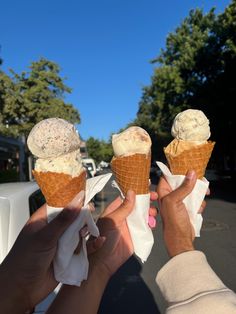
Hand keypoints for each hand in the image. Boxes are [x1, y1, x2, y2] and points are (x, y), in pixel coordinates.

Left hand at [0, 191, 84, 313]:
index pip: (60, 204)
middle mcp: (53, 230)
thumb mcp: (44, 237)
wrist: (21, 290)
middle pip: (72, 217)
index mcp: (44, 220)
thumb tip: (76, 202)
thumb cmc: (24, 260)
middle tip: (91, 212)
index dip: (72, 199)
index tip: (86, 193)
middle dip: (82, 215)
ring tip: (94, 228)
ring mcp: (61, 243)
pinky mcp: (67, 256)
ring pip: (78, 232)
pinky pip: (82, 247)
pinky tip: (98, 241)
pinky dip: (90, 245)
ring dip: (86, 230)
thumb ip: (62, 220)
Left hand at [89, 190, 157, 277]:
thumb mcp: (113, 220)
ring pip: (143, 215)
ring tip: (153, 214)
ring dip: (150, 212)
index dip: (137, 192)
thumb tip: (131, 192)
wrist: (105, 262)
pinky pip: (145, 226)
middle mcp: (123, 216)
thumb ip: (123, 207)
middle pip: (137, 205)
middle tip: (155, 198)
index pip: (128, 197)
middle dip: (146, 202)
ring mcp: (130, 225)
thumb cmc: (103, 239)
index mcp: (115, 210)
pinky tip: (152, 224)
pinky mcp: (136, 235)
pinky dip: (150, 224)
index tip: (147, 188)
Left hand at [157, 170, 202, 256]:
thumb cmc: (172, 222)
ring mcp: (179, 202)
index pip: (167, 176)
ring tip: (204, 193)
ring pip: (190, 191)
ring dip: (198, 193)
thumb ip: (183, 187)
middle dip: (192, 182)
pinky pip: (195, 201)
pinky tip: (199, 208)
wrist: (181, 240)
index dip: (176, 170)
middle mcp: (170, 195)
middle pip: (182, 182)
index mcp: (163, 191)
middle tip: (200, 180)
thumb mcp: (174, 201)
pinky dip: (199, 203)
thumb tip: (191, 174)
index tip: (186, 166)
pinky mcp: (187, 208)